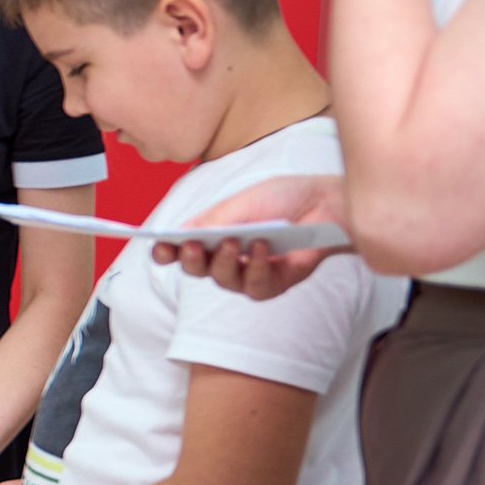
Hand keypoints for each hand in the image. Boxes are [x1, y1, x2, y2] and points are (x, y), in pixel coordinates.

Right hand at [144, 172, 343, 299]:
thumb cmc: (284, 198)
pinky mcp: (273, 284)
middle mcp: (227, 256)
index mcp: (214, 232)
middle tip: (191, 246)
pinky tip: (263, 248)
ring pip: (223, 280)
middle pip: (196, 269)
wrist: (326, 204)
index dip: (166, 250)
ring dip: (225, 262)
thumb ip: (215, 219)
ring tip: (234, 242)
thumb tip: (183, 232)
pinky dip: (257, 267)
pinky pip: (255, 286)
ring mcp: (249, 272)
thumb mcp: (244, 202)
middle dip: (190, 260)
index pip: (181, 247)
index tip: (158, 246)